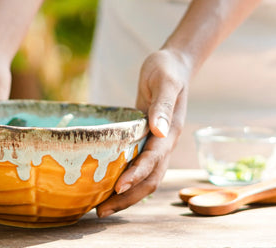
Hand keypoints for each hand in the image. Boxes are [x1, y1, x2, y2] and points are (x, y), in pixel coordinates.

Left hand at [96, 49, 190, 216]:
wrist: (173, 65)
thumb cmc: (167, 70)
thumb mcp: (165, 82)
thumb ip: (163, 106)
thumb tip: (158, 131)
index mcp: (170, 131)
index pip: (154, 159)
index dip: (137, 174)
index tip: (119, 187)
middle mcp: (164, 141)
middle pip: (151, 178)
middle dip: (129, 196)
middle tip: (102, 211)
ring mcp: (157, 141)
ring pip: (145, 176)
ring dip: (127, 194)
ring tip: (102, 206)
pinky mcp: (146, 137)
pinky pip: (138, 163)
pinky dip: (127, 177)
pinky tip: (109, 182)